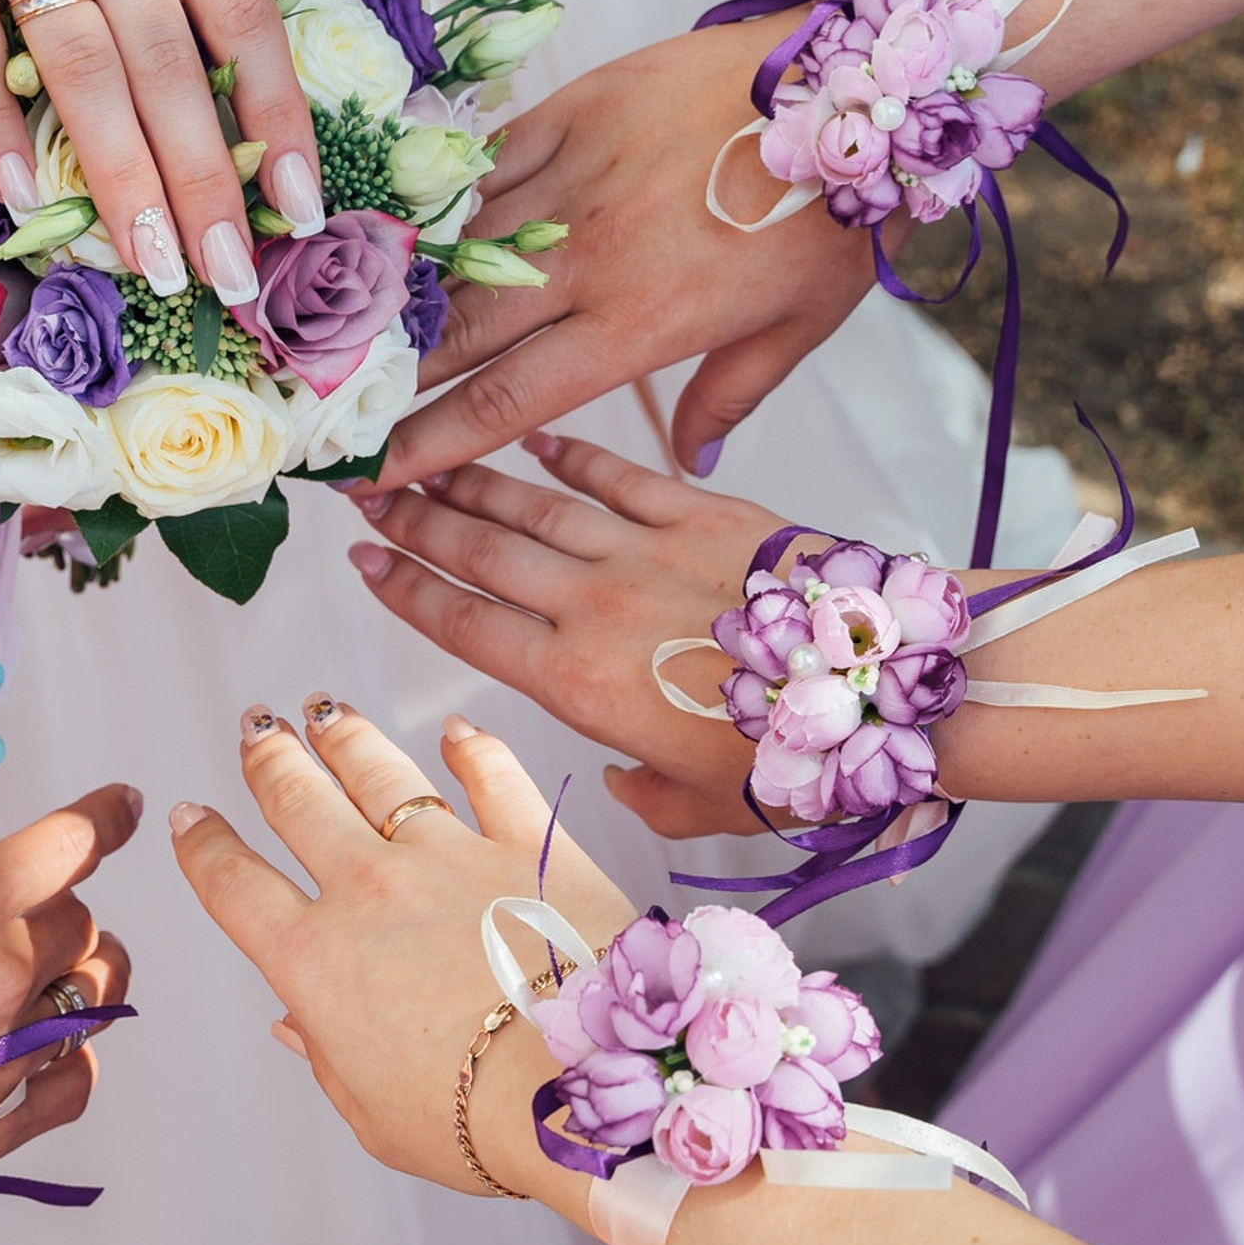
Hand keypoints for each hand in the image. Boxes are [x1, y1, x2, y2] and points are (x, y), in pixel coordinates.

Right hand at [0, 786, 141, 1177]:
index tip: (123, 806)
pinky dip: (70, 1053)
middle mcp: (5, 974)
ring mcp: (15, 1053)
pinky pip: (79, 1074)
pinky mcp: (9, 1121)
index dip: (104, 817)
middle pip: (81, 919)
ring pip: (95, 991)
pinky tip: (38, 1046)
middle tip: (12, 917)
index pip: (71, 844)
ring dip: (76, 973)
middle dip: (55, 909)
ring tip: (37, 975)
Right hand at [170, 698, 631, 1199]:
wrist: (583, 1088)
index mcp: (315, 961)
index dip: (204, 846)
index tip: (190, 817)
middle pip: (298, 802)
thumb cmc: (477, 1124)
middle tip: (255, 729)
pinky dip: (472, 748)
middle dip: (269, 760)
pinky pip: (493, 777)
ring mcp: (451, 856)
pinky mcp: (530, 844)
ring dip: (343, 736)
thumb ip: (328, 1057)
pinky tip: (456, 731)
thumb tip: (296, 1024)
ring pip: (379, 772)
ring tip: (323, 710)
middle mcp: (370, 890)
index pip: (235, 886)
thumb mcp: (374, 1114)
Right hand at [345, 436, 778, 839]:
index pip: (463, 625)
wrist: (885, 689)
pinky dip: (572, 452)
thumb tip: (623, 779)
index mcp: (578, 685)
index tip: (358, 560)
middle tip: (364, 488)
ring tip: (422, 458)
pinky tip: (535, 436)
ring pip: (534, 505)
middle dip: (412, 519)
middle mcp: (594, 608)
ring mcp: (645, 552)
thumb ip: (644, 794)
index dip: (402, 589)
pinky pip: (619, 473)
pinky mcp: (700, 515)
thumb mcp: (702, 808)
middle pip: (479, 553)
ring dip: (470, 480)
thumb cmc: (796, 761)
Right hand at [382, 23, 868, 483]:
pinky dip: (443, 202)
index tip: (373, 474)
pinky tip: (404, 228)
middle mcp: (586, 261)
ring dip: (398, 295)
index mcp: (635, 326)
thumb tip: (694, 461)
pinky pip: (485, 166)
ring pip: (456, 250)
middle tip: (330, 407)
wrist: (853, 80)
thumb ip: (727, 397)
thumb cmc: (833, 216)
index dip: (428, 444)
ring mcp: (572, 180)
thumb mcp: (795, 329)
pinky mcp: (573, 112)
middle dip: (386, 378)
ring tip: (345, 327)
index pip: (504, 403)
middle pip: (458, 333)